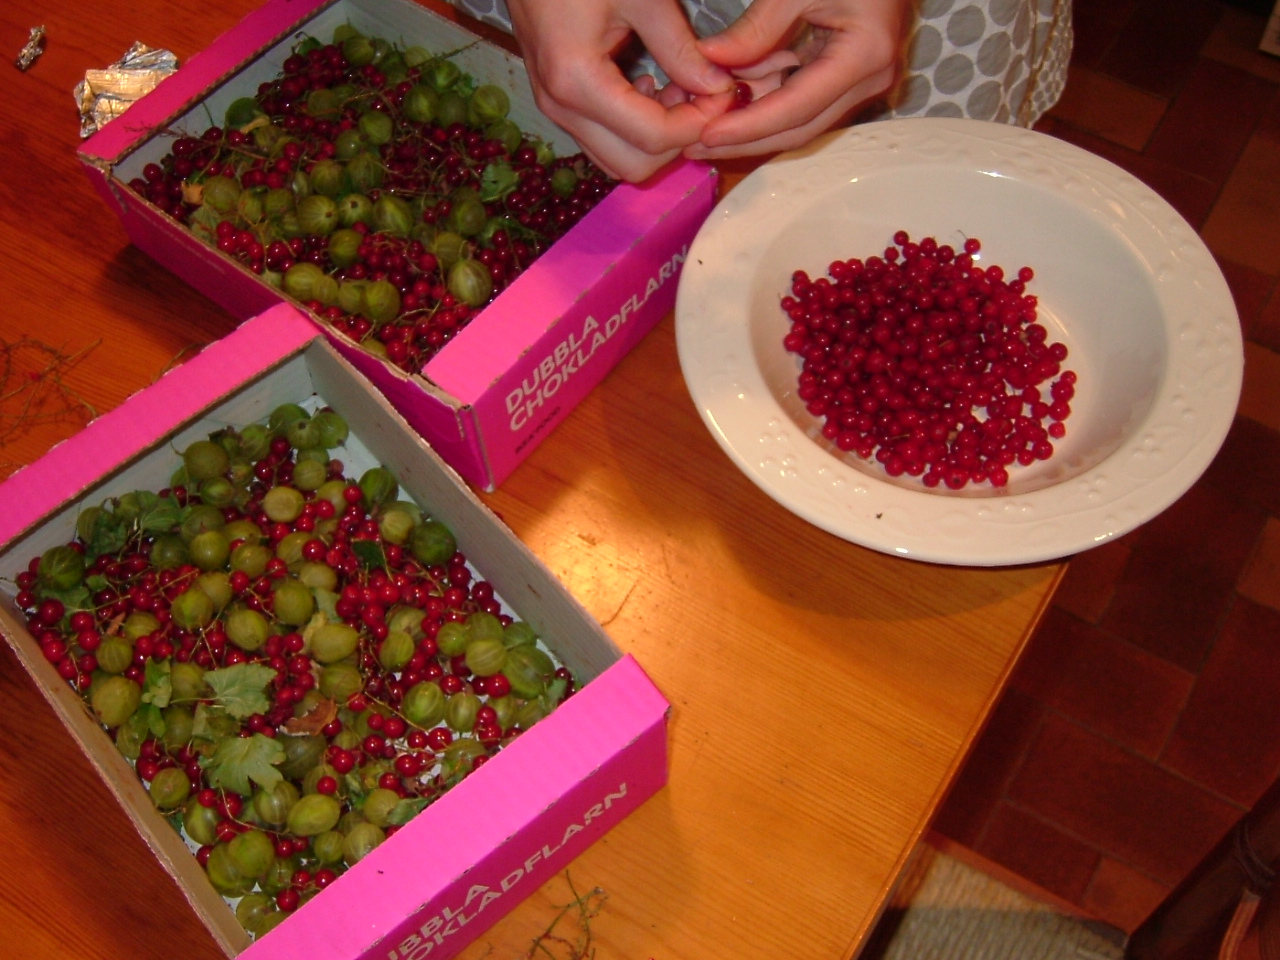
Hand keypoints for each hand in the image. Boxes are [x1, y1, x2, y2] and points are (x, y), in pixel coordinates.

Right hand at [504, 0, 733, 181]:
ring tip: (679, 91)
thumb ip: (680, 48)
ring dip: (656, 139)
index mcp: (577, 82)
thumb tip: (717, 87)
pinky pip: (603, 141)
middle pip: (635, 164)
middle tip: (705, 97)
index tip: (725, 94)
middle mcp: (561, 108)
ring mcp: (555, 109)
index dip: (699, 123)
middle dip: (679, 140)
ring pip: (618, 160)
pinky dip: (634, 131)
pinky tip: (651, 89)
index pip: (653, 137)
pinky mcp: (557, 102)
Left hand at [684, 0, 906, 160]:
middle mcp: (869, 79)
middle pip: (799, 127)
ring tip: (702, 126)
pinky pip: (802, 98)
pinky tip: (729, 102)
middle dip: (745, 140)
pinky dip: (765, 100)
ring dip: (751, 124)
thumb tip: (709, 60)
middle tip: (694, 145)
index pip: (797, 107)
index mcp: (865, 54)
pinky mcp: (850, 74)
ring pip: (799, 119)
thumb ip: (757, 28)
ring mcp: (862, 80)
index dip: (749, 127)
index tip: (707, 135)